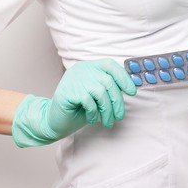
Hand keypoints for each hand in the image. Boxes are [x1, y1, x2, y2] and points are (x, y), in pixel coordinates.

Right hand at [12, 59, 135, 146]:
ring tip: (107, 122)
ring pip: (100, 92)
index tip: (132, 92)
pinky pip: (88, 101)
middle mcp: (82, 70)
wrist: (55, 120)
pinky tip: (91, 119)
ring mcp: (73, 79)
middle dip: (117, 102)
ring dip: (107, 111)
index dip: (124, 77)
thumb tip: (131, 88)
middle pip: (108, 82)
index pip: (110, 65)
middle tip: (119, 116)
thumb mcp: (97, 95)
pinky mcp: (67, 91)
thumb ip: (109, 88)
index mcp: (90, 67)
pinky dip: (93, 113)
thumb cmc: (79, 108)